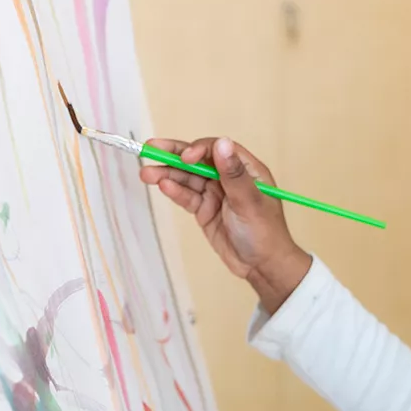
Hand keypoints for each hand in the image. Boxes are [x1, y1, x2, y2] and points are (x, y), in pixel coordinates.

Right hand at [139, 136, 310, 313]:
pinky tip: (162, 186)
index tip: (186, 158)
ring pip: (188, 178)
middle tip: (150, 148)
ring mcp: (215, 194)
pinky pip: (187, 197)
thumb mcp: (249, 202)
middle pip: (198, 160)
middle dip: (174, 155)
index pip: (217, 149)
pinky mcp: (205, 210)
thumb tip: (222, 143)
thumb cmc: (264, 233)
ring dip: (168, 174)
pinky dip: (175, 191)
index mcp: (246, 169)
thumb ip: (234, 174)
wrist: (262, 267)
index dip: (199, 149)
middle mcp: (228, 177)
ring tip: (146, 174)